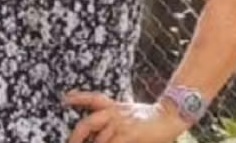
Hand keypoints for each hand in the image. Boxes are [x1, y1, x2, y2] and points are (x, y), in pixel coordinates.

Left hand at [64, 90, 190, 142]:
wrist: (171, 116)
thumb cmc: (151, 118)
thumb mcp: (130, 114)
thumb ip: (116, 121)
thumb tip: (101, 134)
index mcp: (115, 106)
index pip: (93, 99)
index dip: (78, 98)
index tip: (64, 98)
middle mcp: (115, 113)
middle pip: (88, 123)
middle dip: (76, 136)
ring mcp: (121, 123)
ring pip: (99, 140)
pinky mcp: (128, 133)